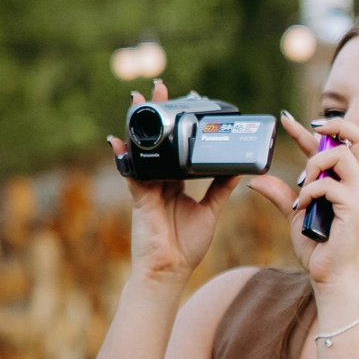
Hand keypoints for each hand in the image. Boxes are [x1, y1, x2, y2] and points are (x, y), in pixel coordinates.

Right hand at [109, 80, 242, 286]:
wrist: (170, 271)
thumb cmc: (186, 245)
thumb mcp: (210, 210)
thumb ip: (221, 188)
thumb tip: (239, 168)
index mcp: (175, 182)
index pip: (177, 147)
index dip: (180, 126)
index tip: (188, 102)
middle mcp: (159, 180)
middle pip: (158, 141)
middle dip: (158, 114)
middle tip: (160, 87)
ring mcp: (147, 187)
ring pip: (143, 149)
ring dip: (139, 124)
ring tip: (139, 99)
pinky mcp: (139, 197)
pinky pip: (132, 173)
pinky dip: (125, 157)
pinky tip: (119, 139)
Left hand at [249, 112, 358, 291]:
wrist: (329, 276)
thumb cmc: (318, 247)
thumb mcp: (294, 214)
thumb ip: (280, 194)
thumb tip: (256, 179)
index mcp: (344, 182)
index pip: (334, 144)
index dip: (311, 127)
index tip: (285, 119)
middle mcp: (356, 184)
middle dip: (336, 126)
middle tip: (312, 130)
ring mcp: (358, 195)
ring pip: (343, 155)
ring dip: (316, 162)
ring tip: (303, 182)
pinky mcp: (354, 209)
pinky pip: (330, 185)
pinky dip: (311, 191)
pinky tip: (301, 205)